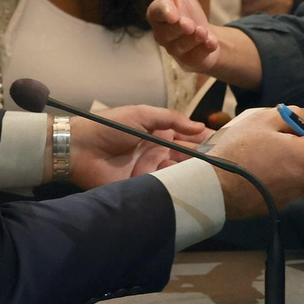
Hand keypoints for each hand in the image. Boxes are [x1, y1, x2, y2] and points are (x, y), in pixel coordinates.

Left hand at [67, 105, 210, 189]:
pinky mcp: (142, 188)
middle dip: (203, 158)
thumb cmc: (109, 126)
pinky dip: (176, 186)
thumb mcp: (142, 114)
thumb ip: (171, 119)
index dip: (204, 140)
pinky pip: (163, 188)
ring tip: (211, 171)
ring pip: (178, 173)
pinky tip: (189, 183)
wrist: (79, 147)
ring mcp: (151, 172)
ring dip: (192, 171)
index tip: (225, 143)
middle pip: (186, 158)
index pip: (187, 139)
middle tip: (223, 160)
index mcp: (159, 135)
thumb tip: (200, 126)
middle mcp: (159, 154)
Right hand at [146, 0, 219, 73]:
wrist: (204, 37)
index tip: (172, 11)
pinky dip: (205, 50)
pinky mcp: (190, 61)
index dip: (162, 12)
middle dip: (179, 28)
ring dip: (194, 39)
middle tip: (190, 25)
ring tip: (204, 33)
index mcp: (158, 16)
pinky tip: (212, 43)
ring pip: (182, 46)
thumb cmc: (186, 13)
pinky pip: (196, 58)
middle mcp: (163, 34)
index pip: (155, 13)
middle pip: (168, 33)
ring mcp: (176, 50)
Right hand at [208, 107, 303, 219]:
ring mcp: (294, 195)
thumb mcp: (260, 120)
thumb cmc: (236, 151)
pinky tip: (262, 167)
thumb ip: (288, 116)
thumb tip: (301, 119)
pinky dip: (283, 174)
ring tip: (268, 150)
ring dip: (295, 160)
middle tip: (291, 134)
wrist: (213, 189)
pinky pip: (291, 184)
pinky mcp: (281, 205)